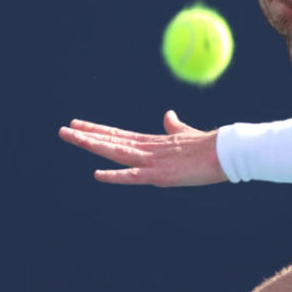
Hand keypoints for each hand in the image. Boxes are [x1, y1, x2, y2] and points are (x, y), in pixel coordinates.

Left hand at [59, 110, 227, 185]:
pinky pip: (134, 176)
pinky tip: (98, 174)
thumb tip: (168, 115)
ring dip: (93, 145)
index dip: (97, 129)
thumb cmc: (211, 145)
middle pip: (112, 141)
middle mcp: (148, 149)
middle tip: (63, 129)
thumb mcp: (188, 135)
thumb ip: (175, 127)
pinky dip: (116, 176)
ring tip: (72, 137)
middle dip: (86, 135)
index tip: (77, 123)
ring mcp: (153, 162)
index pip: (118, 134)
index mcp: (153, 142)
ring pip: (116, 153)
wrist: (228, 151)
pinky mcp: (161, 176)